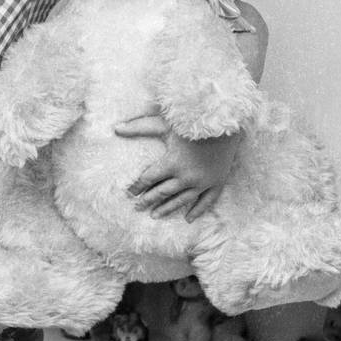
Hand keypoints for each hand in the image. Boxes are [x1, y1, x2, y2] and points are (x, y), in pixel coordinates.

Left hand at [115, 108, 239, 220]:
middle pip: (163, 192)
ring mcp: (203, 181)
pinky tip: (188, 219)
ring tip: (155, 215)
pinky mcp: (217, 181)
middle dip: (149, 200)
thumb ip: (138, 127)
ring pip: (182, 200)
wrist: (225, 122)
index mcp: (172, 163)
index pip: (149, 179)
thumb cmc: (191, 121)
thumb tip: (115, 128)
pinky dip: (197, 210)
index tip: (130, 192)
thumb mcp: (163, 123)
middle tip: (138, 208)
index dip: (137, 186)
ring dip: (168, 209)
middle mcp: (186, 176)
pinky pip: (207, 201)